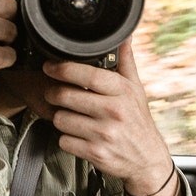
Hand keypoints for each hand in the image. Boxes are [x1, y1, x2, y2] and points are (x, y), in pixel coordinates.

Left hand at [42, 37, 173, 194]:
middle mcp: (113, 111)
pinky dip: (66, 139)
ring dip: (60, 118)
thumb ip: (126, 62)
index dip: (63, 69)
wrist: (147, 159)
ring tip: (70, 116)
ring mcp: (104, 133)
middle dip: (54, 93)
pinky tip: (77, 135)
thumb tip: (125, 36)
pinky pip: (64, 140)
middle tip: (55, 94)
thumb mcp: (135, 90)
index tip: (49, 66)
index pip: (87, 75)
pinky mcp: (95, 153)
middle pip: (65, 96)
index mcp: (122, 92)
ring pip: (60, 119)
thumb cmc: (137, 121)